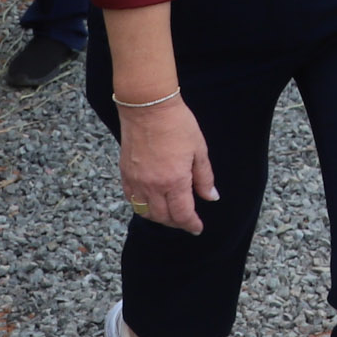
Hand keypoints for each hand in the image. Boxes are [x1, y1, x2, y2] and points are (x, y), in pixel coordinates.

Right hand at [119, 98, 215, 233]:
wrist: (148, 107)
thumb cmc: (177, 124)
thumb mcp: (199, 150)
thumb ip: (204, 177)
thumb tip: (211, 197)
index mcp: (174, 181)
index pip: (182, 214)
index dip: (191, 224)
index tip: (197, 228)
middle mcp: (153, 186)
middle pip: (163, 217)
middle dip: (177, 223)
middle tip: (186, 221)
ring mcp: (136, 181)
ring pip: (145, 212)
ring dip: (159, 217)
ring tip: (170, 213)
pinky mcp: (125, 174)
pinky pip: (131, 199)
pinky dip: (141, 206)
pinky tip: (151, 202)